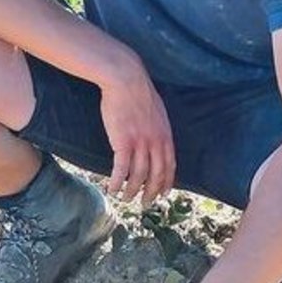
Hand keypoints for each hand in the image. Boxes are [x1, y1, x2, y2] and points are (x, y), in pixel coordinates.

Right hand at [98, 54, 174, 204]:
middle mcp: (156, 143)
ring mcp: (140, 143)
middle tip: (145, 204)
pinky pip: (121, 169)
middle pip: (156, 175)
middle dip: (151, 192)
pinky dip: (117, 182)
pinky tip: (112, 189)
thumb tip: (157, 137)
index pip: (170, 166)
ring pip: (138, 176)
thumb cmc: (137, 91)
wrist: (126, 79)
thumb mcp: (156, 111)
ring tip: (126, 198)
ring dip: (132, 191)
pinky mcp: (123, 142)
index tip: (162, 194)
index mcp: (165, 135)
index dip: (166, 182)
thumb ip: (158, 127)